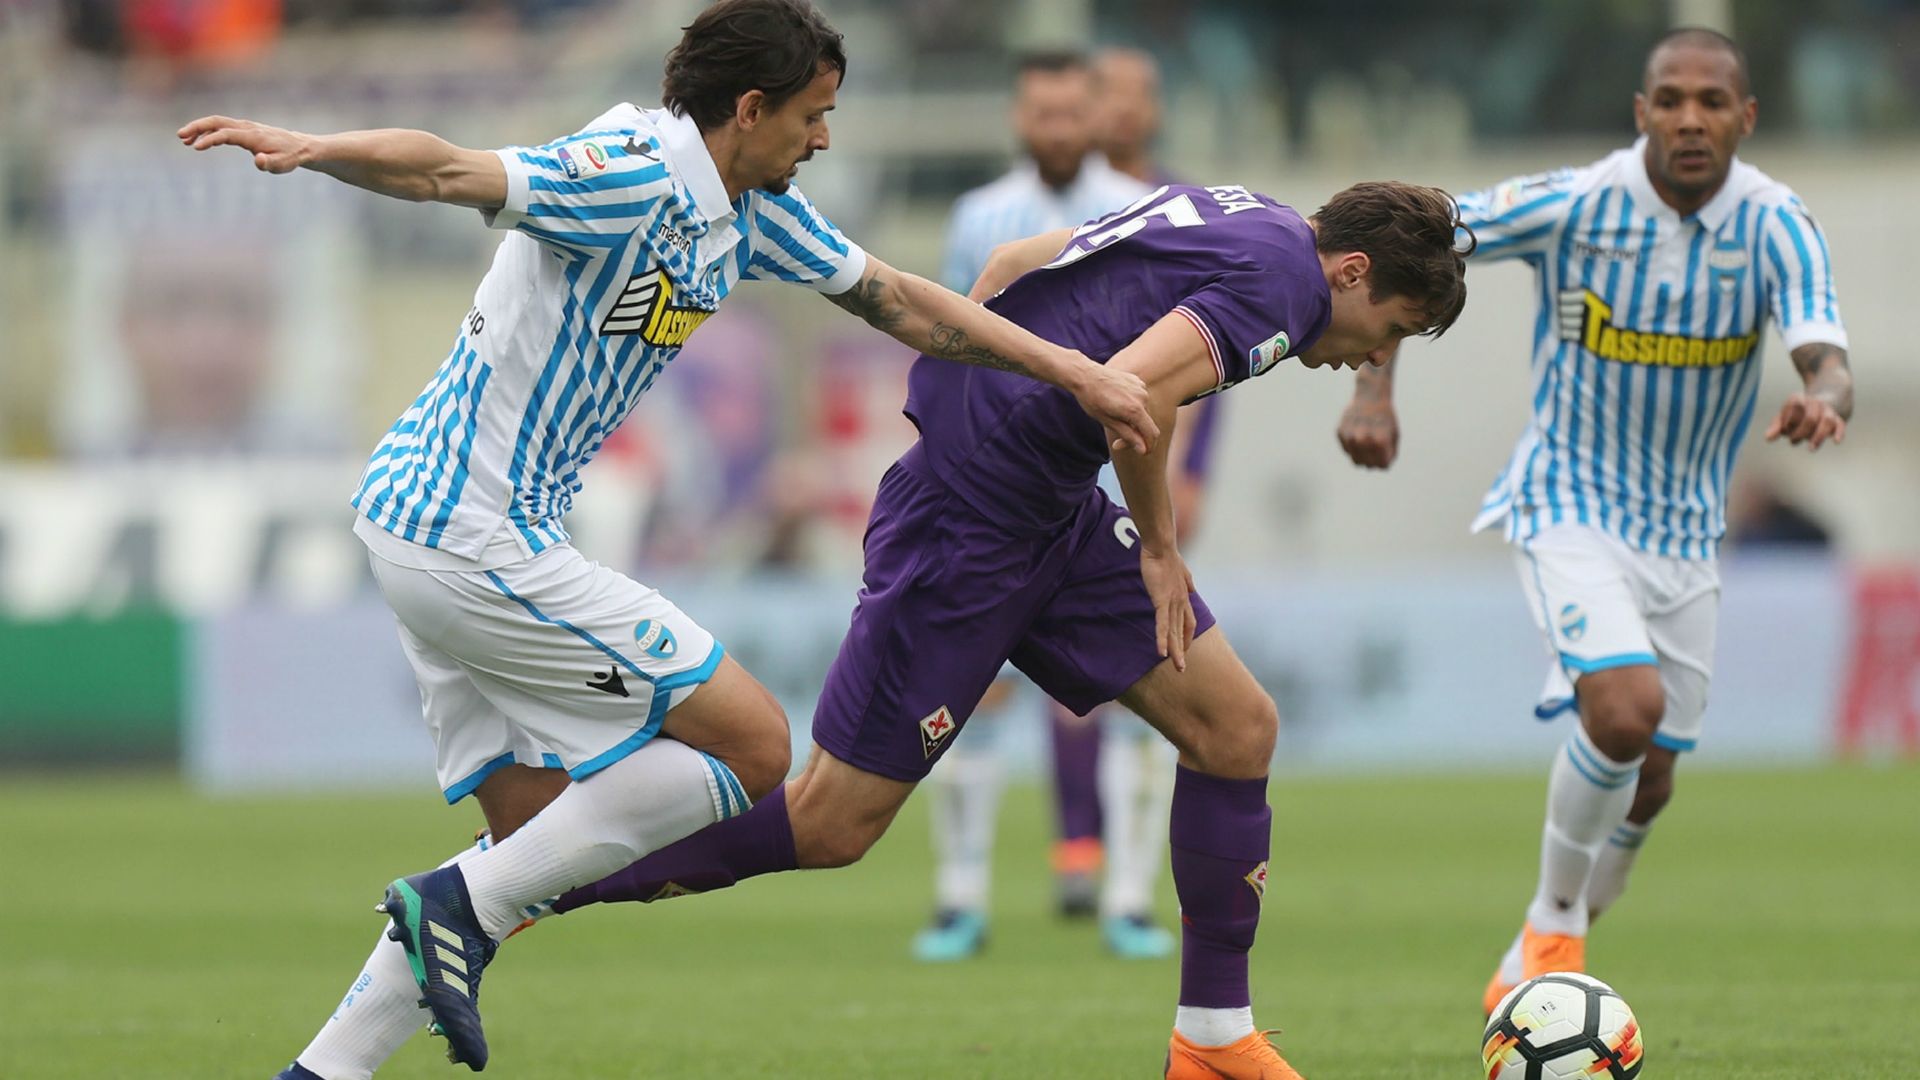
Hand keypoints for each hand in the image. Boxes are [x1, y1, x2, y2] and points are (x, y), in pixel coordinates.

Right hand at [178, 116, 311, 173]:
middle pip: (217, 121)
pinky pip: (222, 126)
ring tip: (185, 140)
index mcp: (253, 136)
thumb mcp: (283, 165)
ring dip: (200, 128)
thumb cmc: (290, 157)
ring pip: (217, 122)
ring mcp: (244, 126)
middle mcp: (246, 127)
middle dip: (197, 127)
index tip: (196, 148)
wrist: (299, 147)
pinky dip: (208, 131)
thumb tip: (258, 160)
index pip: (226, 134)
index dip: (210, 139)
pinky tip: (199, 142)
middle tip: (180, 136)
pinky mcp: (244, 129)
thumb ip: (270, 164)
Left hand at [1066, 358, 1157, 453]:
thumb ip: (1128, 436)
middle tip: (1116, 441)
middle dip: (1135, 434)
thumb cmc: (1092, 400)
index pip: (1152, 434)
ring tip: (1113, 416)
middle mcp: (1142, 398)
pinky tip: (1115, 403)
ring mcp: (1141, 388)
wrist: (1084, 375)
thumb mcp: (1108, 422)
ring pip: (1143, 412)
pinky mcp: (1138, 382)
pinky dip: (1132, 407)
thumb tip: (1143, 450)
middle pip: (1146, 424)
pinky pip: (1140, 400)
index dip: (1148, 447)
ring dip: (1132, 419)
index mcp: (1135, 409)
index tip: (1140, 453)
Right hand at [1140, 548, 1196, 671]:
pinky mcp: (1162, 601)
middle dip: (1182, 651)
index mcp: (1184, 597)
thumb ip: (1187, 581)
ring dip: (1175, 651)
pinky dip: (1162, 639)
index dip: (1186, 637)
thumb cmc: (1168, 556)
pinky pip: (1162, 624)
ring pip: (1173, 632)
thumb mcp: (1181, 571)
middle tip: (1182, 668)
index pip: (1188, 623)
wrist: (1162, 546)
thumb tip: (1193, 589)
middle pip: (1182, 632)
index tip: (1183, 648)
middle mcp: (1181, 603)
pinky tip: (1160, 653)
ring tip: (1177, 667)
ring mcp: (1173, 603)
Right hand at [1337, 396, 1399, 468]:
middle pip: (1368, 465)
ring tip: (1368, 444)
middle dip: (1374, 460)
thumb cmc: (1386, 418)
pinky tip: (1358, 435)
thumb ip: (1390, 455)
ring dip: (1363, 456)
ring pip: (1356, 461)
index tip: (1386, 452)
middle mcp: (1363, 439)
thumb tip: (1380, 468)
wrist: (1370, 397)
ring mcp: (1350, 436)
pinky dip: (1354, 447)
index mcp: (1380, 441)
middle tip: (1377, 449)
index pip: (1382, 465)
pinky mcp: (1340, 433)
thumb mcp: (1395, 436)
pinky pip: (1348, 451)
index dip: (1386, 461)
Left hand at [1764, 392, 1846, 449]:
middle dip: (1801, 432)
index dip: (1789, 420)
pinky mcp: (1837, 419)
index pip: (1795, 406)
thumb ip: (1776, 426)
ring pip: (1827, 421)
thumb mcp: (1783, 417)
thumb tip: (1768, 438)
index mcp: (1799, 398)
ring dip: (1818, 436)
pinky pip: (1841, 424)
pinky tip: (1836, 441)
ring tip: (1811, 449)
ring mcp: (1827, 410)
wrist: (1818, 404)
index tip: (1785, 430)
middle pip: (1811, 418)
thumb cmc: (1795, 414)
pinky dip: (1839, 432)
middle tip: (1793, 441)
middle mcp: (1815, 402)